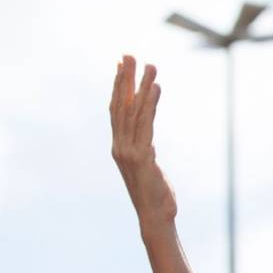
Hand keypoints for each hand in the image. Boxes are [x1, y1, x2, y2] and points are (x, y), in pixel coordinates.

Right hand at [110, 55, 176, 231]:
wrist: (155, 218)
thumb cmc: (155, 196)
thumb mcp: (149, 167)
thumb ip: (145, 151)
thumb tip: (148, 141)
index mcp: (120, 147)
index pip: (116, 111)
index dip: (118, 87)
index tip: (121, 66)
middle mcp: (120, 146)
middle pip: (121, 106)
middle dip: (125, 79)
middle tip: (129, 55)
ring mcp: (129, 151)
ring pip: (133, 112)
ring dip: (141, 87)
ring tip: (149, 66)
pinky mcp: (142, 157)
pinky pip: (147, 125)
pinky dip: (150, 104)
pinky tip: (156, 88)